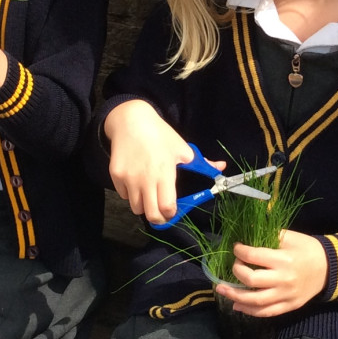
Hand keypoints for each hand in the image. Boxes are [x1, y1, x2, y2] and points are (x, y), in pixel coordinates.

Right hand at [104, 100, 212, 224]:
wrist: (131, 121)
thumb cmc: (161, 135)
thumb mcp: (183, 148)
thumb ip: (203, 163)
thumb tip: (222, 168)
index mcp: (164, 174)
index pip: (166, 207)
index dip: (171, 214)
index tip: (173, 210)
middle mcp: (145, 180)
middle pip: (151, 215)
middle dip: (158, 217)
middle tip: (161, 211)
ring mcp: (128, 179)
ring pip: (135, 207)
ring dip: (144, 205)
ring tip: (148, 193)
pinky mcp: (115, 176)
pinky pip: (124, 195)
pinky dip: (130, 194)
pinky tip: (136, 181)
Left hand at [220, 231, 327, 316]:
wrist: (330, 267)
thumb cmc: (308, 249)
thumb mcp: (291, 237)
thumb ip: (269, 235)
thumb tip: (246, 232)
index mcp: (283, 259)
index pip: (254, 256)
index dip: (240, 251)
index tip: (236, 248)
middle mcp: (283, 279)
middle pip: (252, 280)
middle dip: (237, 272)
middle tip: (233, 266)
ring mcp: (286, 295)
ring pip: (256, 301)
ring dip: (235, 297)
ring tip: (222, 291)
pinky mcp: (289, 305)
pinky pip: (267, 312)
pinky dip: (250, 311)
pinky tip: (238, 306)